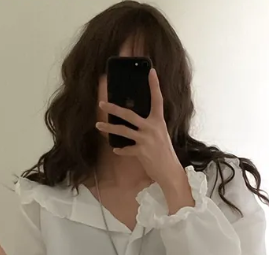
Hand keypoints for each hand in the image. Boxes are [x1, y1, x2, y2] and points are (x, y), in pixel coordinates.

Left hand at [96, 69, 186, 190]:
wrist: (169, 171)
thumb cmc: (164, 152)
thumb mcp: (160, 134)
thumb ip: (150, 125)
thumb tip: (135, 119)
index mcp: (159, 121)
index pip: (157, 99)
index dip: (154, 85)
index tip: (151, 71)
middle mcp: (152, 128)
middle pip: (129, 114)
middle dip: (114, 108)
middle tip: (102, 103)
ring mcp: (146, 140)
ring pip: (123, 131)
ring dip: (109, 128)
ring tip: (98, 125)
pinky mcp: (141, 152)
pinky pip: (126, 149)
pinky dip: (120, 150)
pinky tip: (116, 150)